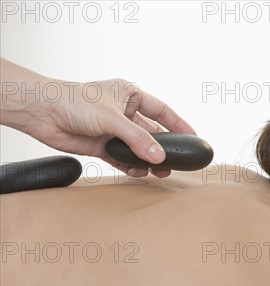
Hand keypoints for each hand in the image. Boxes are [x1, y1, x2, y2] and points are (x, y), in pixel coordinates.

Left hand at [29, 78, 195, 177]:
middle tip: (177, 161)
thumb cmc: (73, 101)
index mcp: (129, 95)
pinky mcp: (102, 146)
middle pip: (152, 133)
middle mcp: (123, 112)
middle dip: (164, 148)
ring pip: (139, 148)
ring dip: (149, 160)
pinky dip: (132, 166)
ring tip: (162, 172)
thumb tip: (159, 157)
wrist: (42, 112)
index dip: (179, 124)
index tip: (193, 136)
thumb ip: (137, 139)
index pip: (162, 111)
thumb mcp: (112, 118)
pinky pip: (123, 158)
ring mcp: (113, 130)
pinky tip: (141, 172)